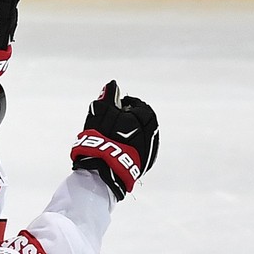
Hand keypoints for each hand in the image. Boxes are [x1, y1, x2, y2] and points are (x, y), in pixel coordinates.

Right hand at [71, 80, 159, 200]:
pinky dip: (128, 147)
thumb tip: (112, 84)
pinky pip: (136, 151)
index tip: (111, 108)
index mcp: (146, 117)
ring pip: (139, 137)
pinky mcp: (144, 164)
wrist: (107, 169)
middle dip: (127, 119)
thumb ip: (108, 96)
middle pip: (140, 121)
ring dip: (127, 134)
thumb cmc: (103, 136)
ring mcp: (149, 149)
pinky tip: (115, 150)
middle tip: (110, 122)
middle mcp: (152, 133)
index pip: (136, 105)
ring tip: (111, 137)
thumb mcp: (101, 111)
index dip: (122, 105)